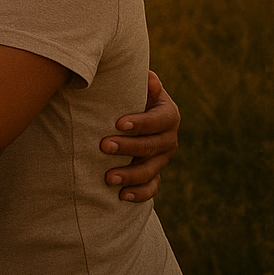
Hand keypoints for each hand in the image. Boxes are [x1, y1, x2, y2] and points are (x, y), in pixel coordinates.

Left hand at [100, 70, 178, 201]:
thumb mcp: (137, 86)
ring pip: (151, 170)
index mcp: (168, 115)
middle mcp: (169, 139)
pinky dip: (139, 194)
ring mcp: (162, 159)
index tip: (118, 123)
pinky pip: (152, 187)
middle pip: (152, 146)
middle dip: (128, 147)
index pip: (159, 120)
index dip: (141, 122)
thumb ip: (141, 82)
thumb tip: (149, 78)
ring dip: (130, 175)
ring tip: (108, 177)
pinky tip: (122, 196)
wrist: (130, 115)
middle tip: (104, 146)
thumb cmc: (130, 96)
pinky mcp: (154, 174)